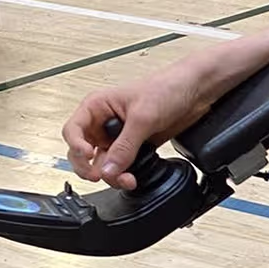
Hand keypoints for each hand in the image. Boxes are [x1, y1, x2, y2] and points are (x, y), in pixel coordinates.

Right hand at [62, 68, 211, 190]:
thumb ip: (124, 146)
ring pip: (103, 163)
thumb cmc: (167, 87)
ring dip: (111, 175)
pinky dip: (124, 175)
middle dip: (91, 167)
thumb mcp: (142, 117)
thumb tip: (108, 169)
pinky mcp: (135, 146)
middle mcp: (104, 122)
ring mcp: (119, 136)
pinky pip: (121, 166)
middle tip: (101, 177)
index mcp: (97, 106)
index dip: (76, 147)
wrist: (195, 91)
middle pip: (83, 153)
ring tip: (127, 179)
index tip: (88, 155)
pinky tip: (133, 177)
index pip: (73, 131)